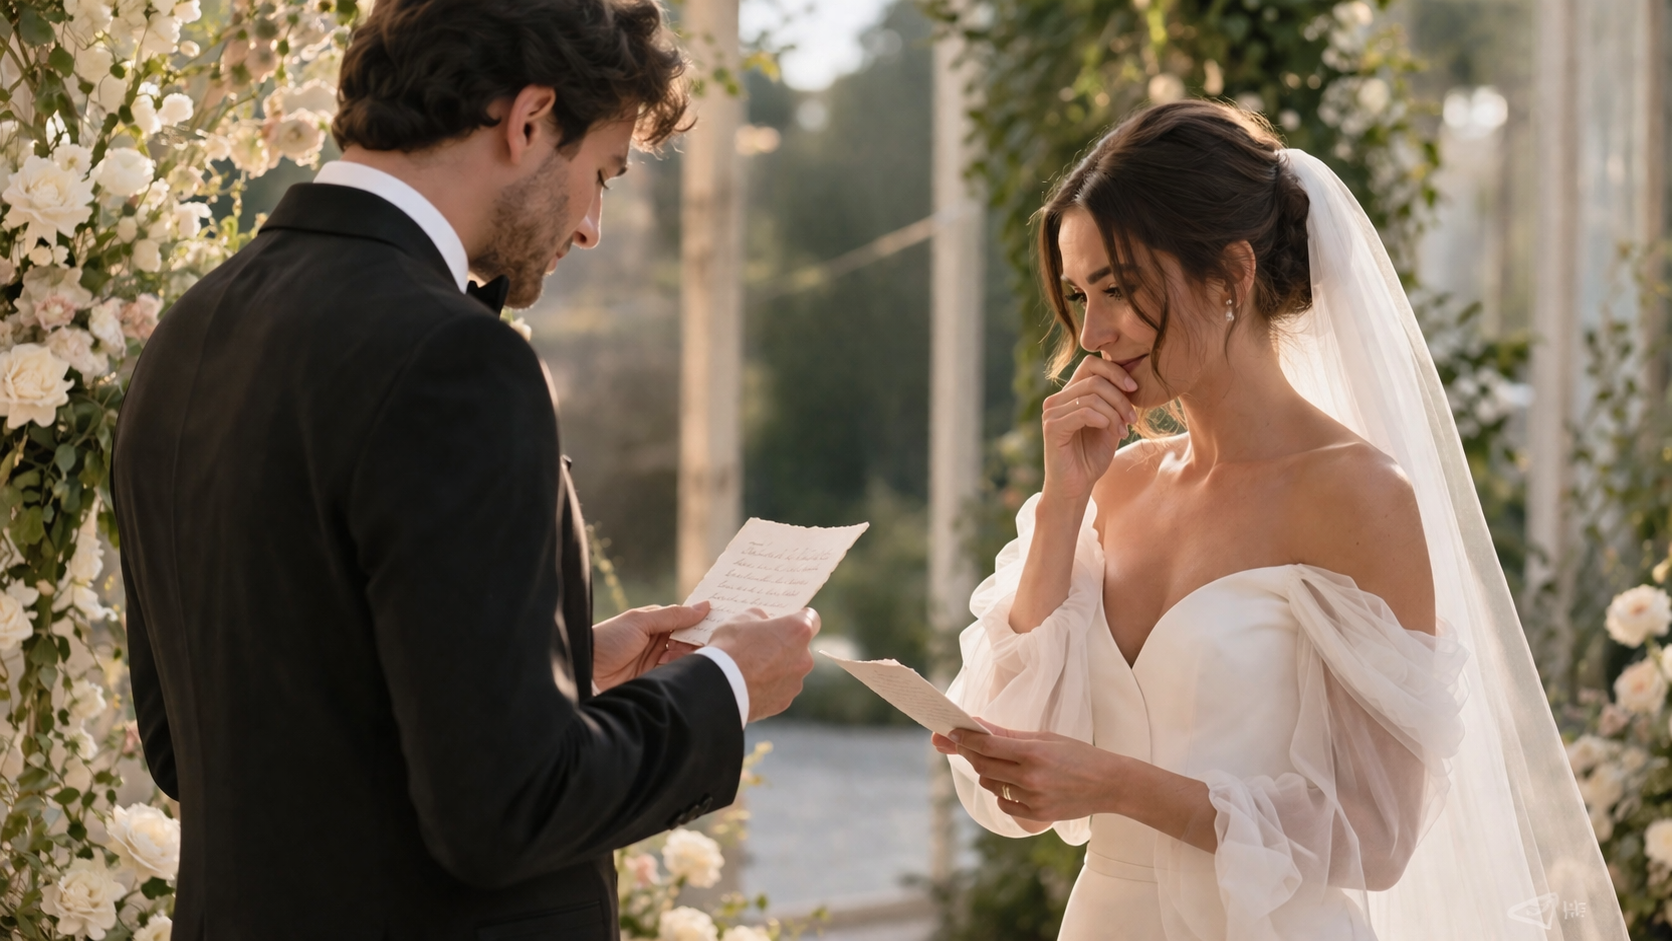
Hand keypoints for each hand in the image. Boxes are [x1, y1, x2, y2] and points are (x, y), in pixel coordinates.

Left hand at [591, 602, 708, 690]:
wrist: (585, 669)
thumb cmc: (610, 638)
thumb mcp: (642, 621)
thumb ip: (674, 615)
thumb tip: (705, 606)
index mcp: (655, 623)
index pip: (685, 621)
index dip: (701, 621)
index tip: (721, 622)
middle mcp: (658, 642)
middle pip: (688, 640)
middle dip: (700, 641)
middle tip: (715, 642)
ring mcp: (657, 662)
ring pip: (685, 658)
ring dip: (692, 656)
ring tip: (701, 655)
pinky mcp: (654, 679)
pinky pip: (676, 674)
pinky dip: (685, 671)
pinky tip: (691, 669)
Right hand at [707, 607, 818, 721]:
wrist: (719, 687)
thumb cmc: (731, 647)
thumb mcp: (742, 618)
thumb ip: (761, 618)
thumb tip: (765, 624)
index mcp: (798, 632)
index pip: (812, 619)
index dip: (799, 618)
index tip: (788, 620)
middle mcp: (804, 658)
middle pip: (800, 648)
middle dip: (785, 646)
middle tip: (761, 647)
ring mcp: (795, 683)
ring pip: (790, 671)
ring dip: (777, 668)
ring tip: (751, 669)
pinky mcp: (784, 702)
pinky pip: (779, 690)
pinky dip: (769, 687)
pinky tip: (750, 685)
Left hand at [937, 718, 1126, 825]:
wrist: (1109, 784)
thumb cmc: (1078, 755)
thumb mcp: (1046, 738)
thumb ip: (1010, 736)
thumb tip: (979, 726)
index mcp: (1033, 753)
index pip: (988, 745)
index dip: (965, 739)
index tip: (950, 732)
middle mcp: (1030, 777)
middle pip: (983, 765)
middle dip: (969, 753)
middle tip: (961, 744)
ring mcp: (1033, 799)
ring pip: (991, 784)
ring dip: (988, 772)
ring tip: (1000, 764)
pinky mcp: (1036, 816)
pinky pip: (1004, 804)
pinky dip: (1002, 793)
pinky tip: (1014, 784)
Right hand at [1039, 356, 1139, 503]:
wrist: (1076, 487)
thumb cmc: (1091, 458)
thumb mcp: (1109, 425)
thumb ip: (1114, 403)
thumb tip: (1131, 380)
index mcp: (1068, 395)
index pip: (1091, 364)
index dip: (1115, 371)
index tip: (1134, 389)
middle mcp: (1056, 400)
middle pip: (1095, 380)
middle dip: (1120, 398)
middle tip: (1132, 419)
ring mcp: (1051, 413)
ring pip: (1092, 396)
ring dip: (1115, 413)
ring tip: (1123, 430)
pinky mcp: (1052, 427)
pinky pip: (1084, 412)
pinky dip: (1104, 420)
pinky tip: (1111, 433)